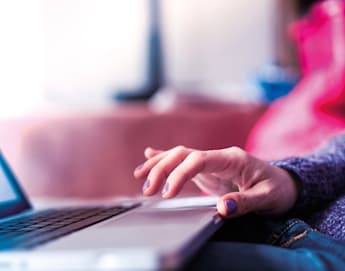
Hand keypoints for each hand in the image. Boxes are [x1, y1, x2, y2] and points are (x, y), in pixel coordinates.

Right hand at [134, 146, 299, 217]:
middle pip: (184, 154)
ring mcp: (212, 161)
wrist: (284, 183)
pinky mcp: (208, 169)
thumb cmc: (278, 189)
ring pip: (180, 155)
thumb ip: (245, 202)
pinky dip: (166, 158)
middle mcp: (219, 156)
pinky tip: (150, 155)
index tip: (167, 193)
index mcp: (232, 159)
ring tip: (140, 175)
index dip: (179, 174)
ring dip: (159, 163)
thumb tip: (222, 208)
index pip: (198, 160)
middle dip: (163, 168)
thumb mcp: (267, 198)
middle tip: (149, 190)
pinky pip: (184, 160)